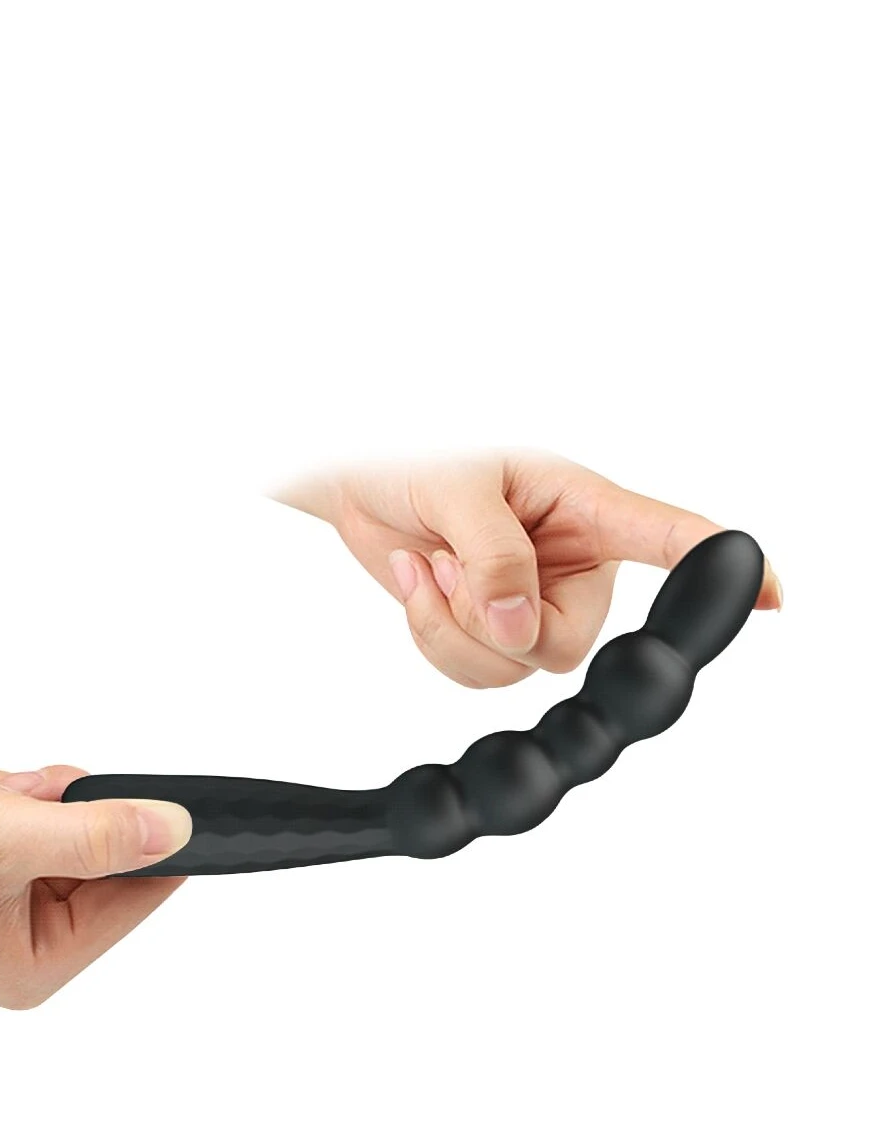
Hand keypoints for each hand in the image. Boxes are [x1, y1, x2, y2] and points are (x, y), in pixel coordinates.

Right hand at [0, 763, 192, 1008]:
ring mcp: (5, 901)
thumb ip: (96, 836)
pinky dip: (12, 793)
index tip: (195, 810)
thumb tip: (173, 831)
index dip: (161, 850)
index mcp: (32, 964)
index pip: (130, 903)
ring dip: (34, 798)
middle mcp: (23, 942)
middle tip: (34, 798)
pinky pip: (37, 813)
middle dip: (69, 815)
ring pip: (71, 826)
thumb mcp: (5, 840)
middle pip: (102, 858)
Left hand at [274, 450, 781, 687]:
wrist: (354, 482)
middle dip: (496, 620)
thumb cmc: (413, 457)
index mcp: (584, 508)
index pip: (667, 537)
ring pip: (519, 666)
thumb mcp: (459, 489)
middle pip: (570, 643)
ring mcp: (530, 600)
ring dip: (457, 628)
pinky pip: (478, 671)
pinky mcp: (490, 626)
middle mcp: (570, 562)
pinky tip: (417, 581)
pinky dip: (435, 637)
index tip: (773, 593)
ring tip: (430, 565)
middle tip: (450, 565)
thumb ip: (495, 558)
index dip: (716, 563)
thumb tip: (522, 629)